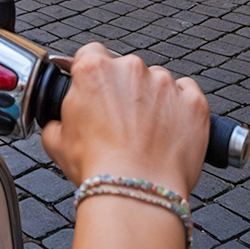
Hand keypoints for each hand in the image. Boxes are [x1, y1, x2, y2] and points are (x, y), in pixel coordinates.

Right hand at [40, 43, 207, 199]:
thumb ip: (56, 119)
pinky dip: (180, 110)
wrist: (136, 194)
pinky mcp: (194, 103)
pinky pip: (188, 95)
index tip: (95, 90)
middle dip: (123, 90)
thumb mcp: (55, 142)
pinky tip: (168, 132)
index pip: (90, 54)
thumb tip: (59, 121)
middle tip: (119, 122)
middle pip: (126, 69)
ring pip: (158, 82)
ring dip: (152, 100)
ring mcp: (166, 84)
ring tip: (146, 134)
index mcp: (94, 70)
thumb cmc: (99, 169)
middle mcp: (131, 69)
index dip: (91, 74)